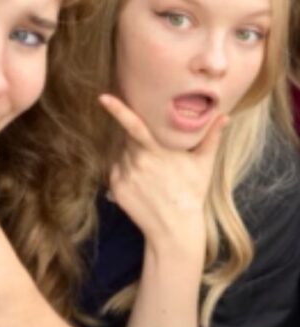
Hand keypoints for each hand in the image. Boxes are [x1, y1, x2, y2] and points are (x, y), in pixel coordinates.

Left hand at [99, 94, 226, 254]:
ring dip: (132, 156)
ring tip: (152, 174)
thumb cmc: (191, 193)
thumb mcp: (203, 165)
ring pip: (121, 153)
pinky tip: (143, 183)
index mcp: (156, 152)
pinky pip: (116, 169)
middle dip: (137, 140)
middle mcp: (137, 161)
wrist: (174, 228)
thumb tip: (224, 116)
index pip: (134, 126)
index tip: (103, 98)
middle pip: (128, 138)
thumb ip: (211, 138)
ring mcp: (124, 174)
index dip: (118, 110)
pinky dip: (126, 170)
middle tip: (154, 155)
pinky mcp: (115, 186)